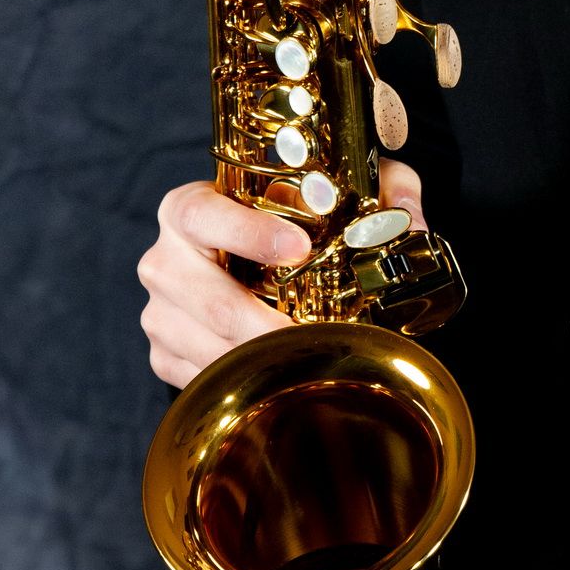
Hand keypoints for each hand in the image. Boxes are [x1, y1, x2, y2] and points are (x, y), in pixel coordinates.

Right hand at [137, 158, 426, 390]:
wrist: (257, 266)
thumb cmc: (293, 222)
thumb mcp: (345, 189)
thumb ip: (385, 188)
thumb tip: (409, 222)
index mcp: (188, 209)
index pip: (200, 214)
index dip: (245, 232)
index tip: (298, 249)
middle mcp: (164, 259)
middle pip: (202, 294)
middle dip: (261, 320)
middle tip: (313, 331)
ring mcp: (160, 312)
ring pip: (202, 343)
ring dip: (257, 357)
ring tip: (309, 358)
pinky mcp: (165, 355)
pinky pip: (201, 377)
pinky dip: (242, 382)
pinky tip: (281, 378)